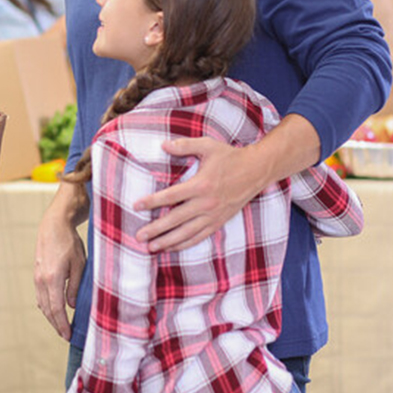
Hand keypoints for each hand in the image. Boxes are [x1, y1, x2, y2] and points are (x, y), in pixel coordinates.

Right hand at [33, 186, 86, 340]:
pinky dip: (46, 305)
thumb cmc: (70, 242)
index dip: (62, 324)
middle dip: (56, 324)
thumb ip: (74, 286)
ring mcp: (37, 277)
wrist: (54, 225)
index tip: (68, 335)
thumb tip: (71, 306)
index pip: (56, 309)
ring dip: (50, 316)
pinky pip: (40, 295)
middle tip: (66, 335)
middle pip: (47, 310)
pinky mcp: (36, 273)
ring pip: (42, 303)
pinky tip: (53, 309)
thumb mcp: (79, 264)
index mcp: (52, 279)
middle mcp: (41, 280)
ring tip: (61, 325)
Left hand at [134, 137, 262, 251]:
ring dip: (168, 241)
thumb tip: (163, 145)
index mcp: (201, 185)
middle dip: (156, 229)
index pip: (171, 196)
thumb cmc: (230, 157)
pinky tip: (172, 247)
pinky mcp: (219, 222)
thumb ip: (184, 145)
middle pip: (176, 220)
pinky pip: (199, 237)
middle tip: (139, 236)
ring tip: (151, 247)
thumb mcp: (208, 145)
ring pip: (186, 233)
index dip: (152, 202)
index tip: (136, 206)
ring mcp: (213, 215)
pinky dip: (184, 244)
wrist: (256, 171)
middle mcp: (206, 203)